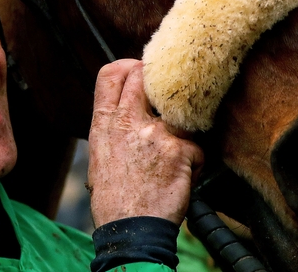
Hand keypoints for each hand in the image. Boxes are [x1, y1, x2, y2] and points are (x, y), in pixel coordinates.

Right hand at [87, 59, 203, 227]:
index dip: (129, 68)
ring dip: (181, 127)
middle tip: (167, 100)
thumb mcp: (100, 156)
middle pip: (145, 76)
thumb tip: (130, 114)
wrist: (131, 230)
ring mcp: (155, 133)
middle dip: (160, 84)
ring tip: (174, 151)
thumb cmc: (115, 200)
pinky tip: (182, 177)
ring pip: (179, 110)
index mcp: (104, 124)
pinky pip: (197, 145)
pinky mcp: (181, 150)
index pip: (110, 74)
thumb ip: (115, 129)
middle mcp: (127, 122)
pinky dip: (194, 162)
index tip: (139, 73)